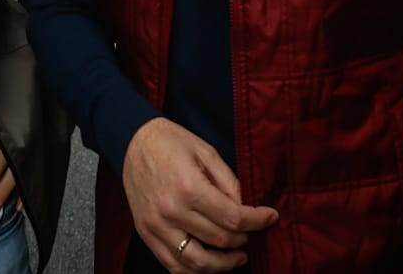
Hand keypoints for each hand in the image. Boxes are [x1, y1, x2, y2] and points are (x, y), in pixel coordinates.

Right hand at [122, 118, 277, 270]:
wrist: (132, 141)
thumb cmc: (170, 143)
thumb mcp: (206, 152)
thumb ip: (229, 183)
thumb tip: (247, 208)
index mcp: (188, 187)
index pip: (233, 218)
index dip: (258, 221)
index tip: (270, 217)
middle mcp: (171, 211)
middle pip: (219, 241)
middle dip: (244, 240)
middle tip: (253, 233)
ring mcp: (156, 227)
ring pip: (197, 264)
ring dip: (223, 265)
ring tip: (238, 256)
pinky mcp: (146, 234)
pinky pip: (174, 265)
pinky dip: (195, 271)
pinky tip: (210, 261)